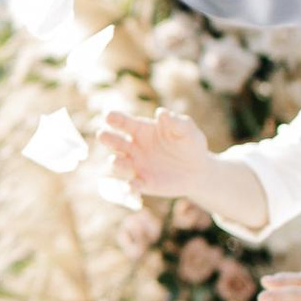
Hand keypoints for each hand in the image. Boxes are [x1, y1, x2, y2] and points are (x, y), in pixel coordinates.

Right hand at [98, 103, 223, 199]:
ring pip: (119, 164)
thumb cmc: (191, 144)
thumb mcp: (187, 130)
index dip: (115, 118)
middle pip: (115, 142)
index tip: (109, 116)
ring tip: (117, 160)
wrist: (198, 170)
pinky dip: (130, 187)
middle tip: (102, 134)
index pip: (124, 122)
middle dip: (107, 138)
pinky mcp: (143, 183)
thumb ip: (176, 122)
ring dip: (116, 163)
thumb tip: (161, 113)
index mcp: (141, 130)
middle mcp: (134, 147)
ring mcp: (136, 166)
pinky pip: (132, 185)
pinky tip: (134, 186)